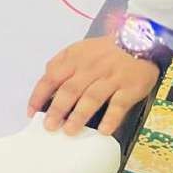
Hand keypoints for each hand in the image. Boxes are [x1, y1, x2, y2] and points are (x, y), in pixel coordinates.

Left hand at [27, 36, 159, 135]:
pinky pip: (119, 104)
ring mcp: (111, 78)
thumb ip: (62, 63)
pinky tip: (102, 131)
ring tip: (69, 131)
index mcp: (75, 58)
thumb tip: (46, 79)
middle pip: (70, 89)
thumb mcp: (80, 49)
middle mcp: (91, 68)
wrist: (141, 41)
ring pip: (92, 97)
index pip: (52, 77)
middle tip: (49, 126)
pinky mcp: (130, 87)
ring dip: (79, 116)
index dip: (40, 95)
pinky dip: (111, 118)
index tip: (31, 112)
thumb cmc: (105, 51)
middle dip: (57, 109)